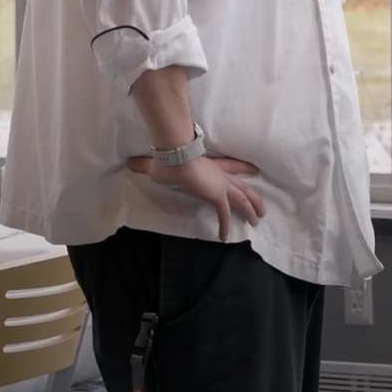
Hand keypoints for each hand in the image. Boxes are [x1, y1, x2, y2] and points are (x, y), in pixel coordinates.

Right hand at [127, 155, 264, 240]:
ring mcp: (221, 185)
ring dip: (250, 210)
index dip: (243, 168)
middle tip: (261, 208)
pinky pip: (225, 214)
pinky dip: (226, 225)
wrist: (177, 155)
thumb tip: (130, 163)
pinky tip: (225, 236)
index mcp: (212, 166)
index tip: (254, 170)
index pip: (232, 166)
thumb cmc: (169, 157)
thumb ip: (146, 164)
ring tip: (256, 221)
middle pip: (243, 187)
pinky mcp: (217, 196)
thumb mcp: (158, 162)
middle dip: (254, 198)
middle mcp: (220, 175)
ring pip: (242, 200)